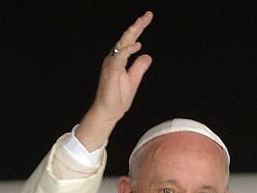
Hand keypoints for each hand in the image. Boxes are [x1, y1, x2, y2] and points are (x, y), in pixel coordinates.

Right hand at [76, 11, 153, 150]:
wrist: (108, 113)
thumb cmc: (117, 99)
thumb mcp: (134, 80)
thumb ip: (139, 67)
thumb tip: (147, 55)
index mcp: (119, 60)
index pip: (130, 41)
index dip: (139, 29)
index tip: (147, 18)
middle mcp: (114, 59)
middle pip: (127, 38)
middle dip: (137, 26)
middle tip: (148, 15)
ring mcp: (111, 64)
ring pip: (122, 44)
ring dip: (132, 33)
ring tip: (142, 22)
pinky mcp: (110, 72)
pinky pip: (119, 58)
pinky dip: (127, 50)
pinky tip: (136, 44)